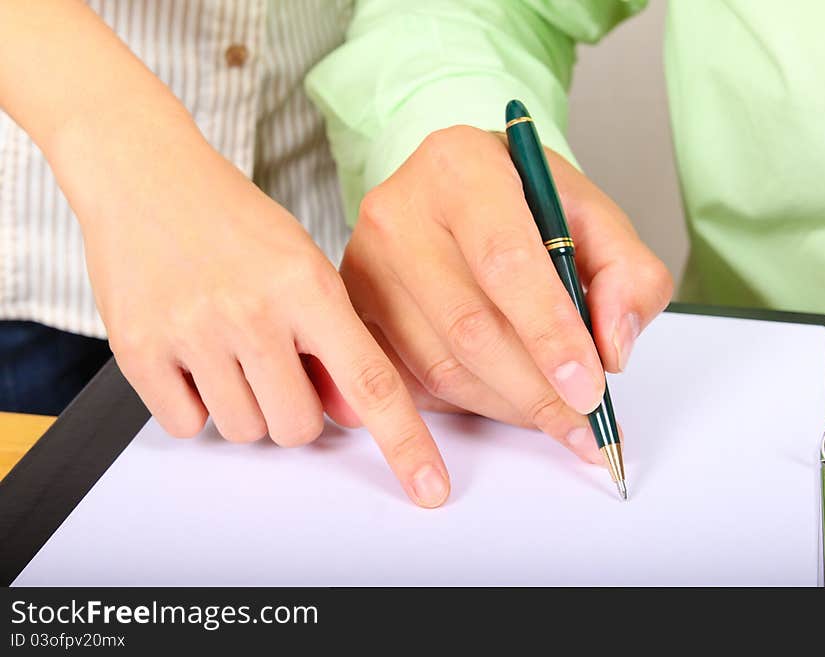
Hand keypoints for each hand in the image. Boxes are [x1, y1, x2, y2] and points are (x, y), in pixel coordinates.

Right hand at [58, 116, 450, 508]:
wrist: (145, 175)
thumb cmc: (234, 220)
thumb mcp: (302, 264)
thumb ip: (332, 340)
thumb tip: (351, 414)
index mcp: (307, 286)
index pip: (370, 382)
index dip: (405, 443)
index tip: (429, 488)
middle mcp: (253, 312)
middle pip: (299, 428)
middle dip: (296, 411)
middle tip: (277, 366)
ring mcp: (194, 332)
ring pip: (244, 432)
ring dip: (246, 407)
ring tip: (231, 351)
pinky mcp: (139, 349)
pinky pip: (187, 425)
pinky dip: (194, 406)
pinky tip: (193, 357)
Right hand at [340, 126, 672, 462]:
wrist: (456, 194)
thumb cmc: (523, 204)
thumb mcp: (594, 217)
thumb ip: (627, 275)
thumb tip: (611, 350)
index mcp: (461, 166)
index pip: (505, 259)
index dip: (549, 332)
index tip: (589, 386)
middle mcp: (399, 210)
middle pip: (470, 326)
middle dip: (536, 390)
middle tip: (585, 424)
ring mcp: (364, 263)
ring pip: (441, 365)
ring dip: (509, 406)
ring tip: (559, 419)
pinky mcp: (354, 309)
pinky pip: (412, 381)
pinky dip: (470, 405)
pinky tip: (510, 402)